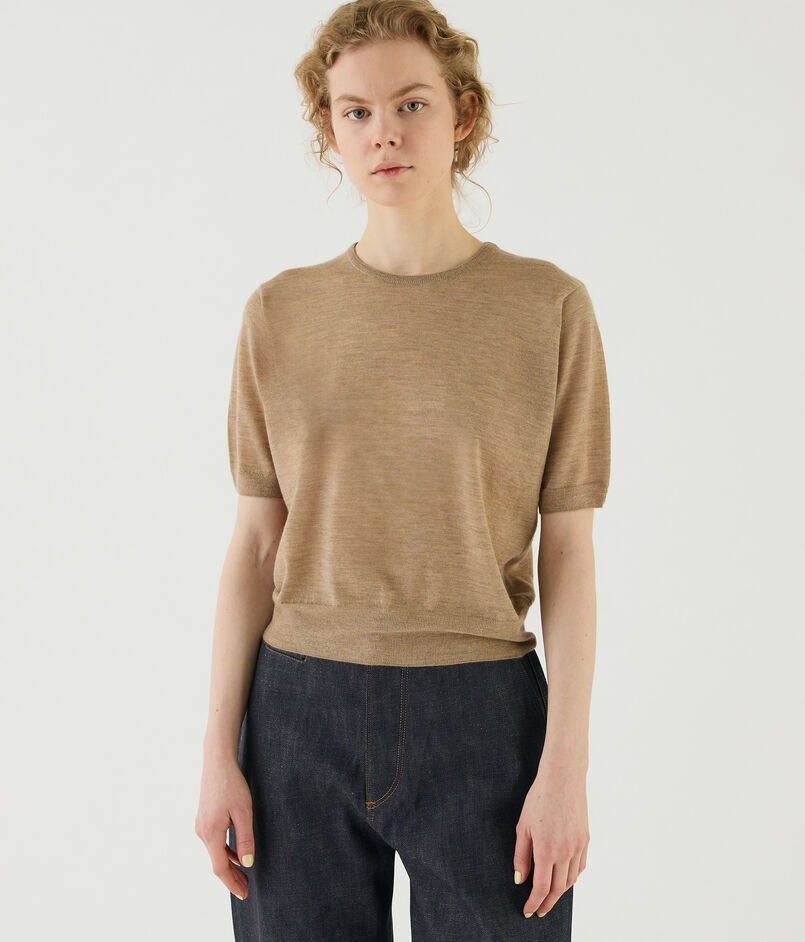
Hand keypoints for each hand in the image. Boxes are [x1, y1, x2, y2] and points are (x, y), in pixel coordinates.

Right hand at [195, 753, 254, 899]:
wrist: (217, 762)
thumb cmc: (232, 784)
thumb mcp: (244, 812)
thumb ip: (245, 839)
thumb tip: (247, 864)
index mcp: (211, 833)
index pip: (220, 868)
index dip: (232, 883)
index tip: (243, 894)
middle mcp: (202, 832)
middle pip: (216, 863)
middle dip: (231, 877)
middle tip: (246, 890)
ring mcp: (201, 825)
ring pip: (214, 853)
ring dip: (228, 865)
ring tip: (243, 875)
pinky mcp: (203, 819)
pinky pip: (213, 842)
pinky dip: (224, 852)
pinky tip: (235, 855)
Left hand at [512, 769, 588, 917]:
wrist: (563, 778)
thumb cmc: (539, 799)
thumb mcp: (523, 827)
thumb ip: (521, 856)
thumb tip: (520, 880)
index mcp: (546, 850)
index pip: (541, 888)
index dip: (534, 902)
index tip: (528, 910)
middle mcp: (565, 852)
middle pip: (558, 889)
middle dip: (547, 903)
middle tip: (538, 910)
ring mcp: (578, 847)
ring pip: (571, 880)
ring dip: (560, 893)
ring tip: (549, 898)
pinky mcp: (585, 840)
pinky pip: (580, 867)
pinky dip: (572, 878)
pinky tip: (564, 878)